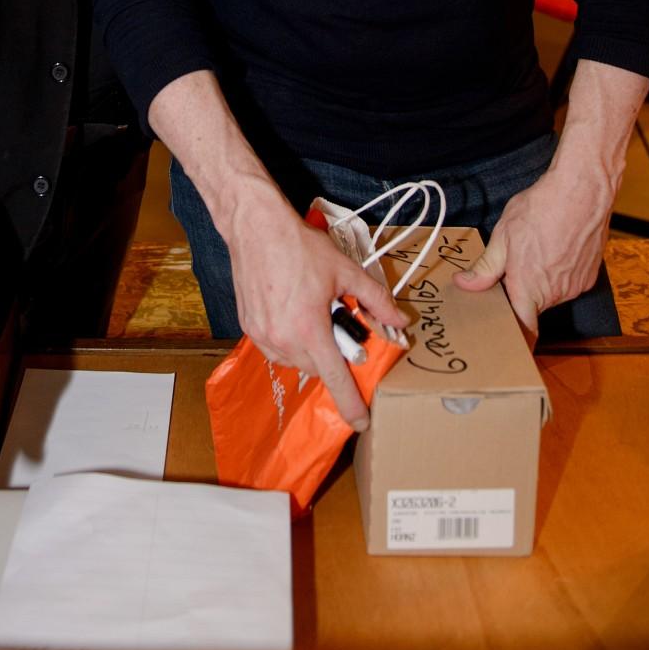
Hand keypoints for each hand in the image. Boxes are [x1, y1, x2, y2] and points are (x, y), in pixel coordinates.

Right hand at [228, 188, 407, 431]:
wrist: (256, 228)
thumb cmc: (300, 247)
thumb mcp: (346, 271)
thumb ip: (376, 300)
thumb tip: (399, 322)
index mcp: (310, 330)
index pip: (336, 379)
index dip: (351, 404)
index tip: (361, 422)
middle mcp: (283, 339)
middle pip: (318, 369)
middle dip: (333, 358)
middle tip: (340, 330)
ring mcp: (262, 336)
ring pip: (295, 362)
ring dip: (311, 352)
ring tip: (315, 319)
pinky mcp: (249, 328)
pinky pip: (276, 350)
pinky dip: (290, 342)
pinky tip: (295, 316)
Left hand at [453, 162, 611, 336]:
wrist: (582, 191)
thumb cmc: (542, 210)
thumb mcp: (503, 236)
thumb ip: (486, 267)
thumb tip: (465, 284)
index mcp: (530, 288)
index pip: (525, 329)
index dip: (517, 339)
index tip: (509, 343)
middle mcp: (556, 293)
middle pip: (534, 305)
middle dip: (521, 293)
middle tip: (509, 270)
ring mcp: (576, 285)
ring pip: (550, 293)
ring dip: (540, 281)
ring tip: (535, 251)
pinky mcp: (590, 275)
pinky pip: (568, 282)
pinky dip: (558, 272)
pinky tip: (553, 248)